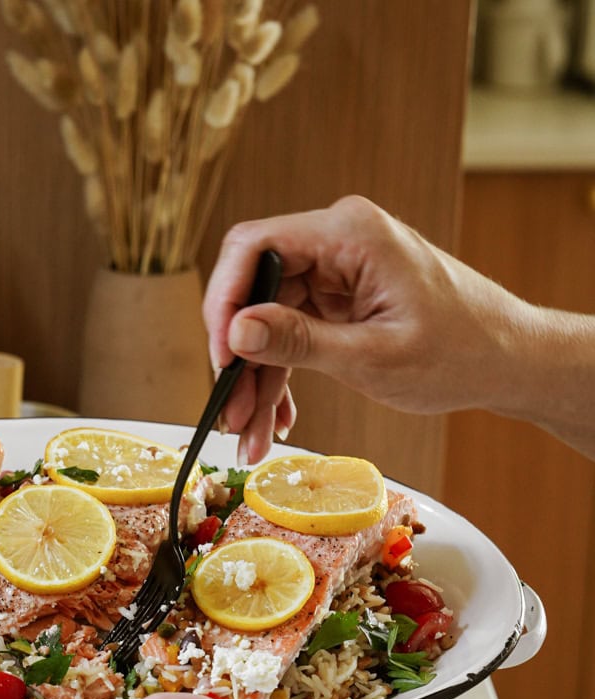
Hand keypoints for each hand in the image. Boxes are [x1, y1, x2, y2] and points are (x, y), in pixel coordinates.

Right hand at [205, 195, 535, 463]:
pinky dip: (282, 376)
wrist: (507, 360)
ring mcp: (339, 270)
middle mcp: (339, 242)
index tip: (220, 357)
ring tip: (250, 435)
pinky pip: (293, 333)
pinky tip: (277, 418)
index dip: (224, 302)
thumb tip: (236, 332)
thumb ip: (300, 342)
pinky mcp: (341, 298)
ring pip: (269, 321)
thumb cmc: (461, 352)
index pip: (254, 247)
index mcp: (350, 234)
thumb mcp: (373, 356)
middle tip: (230, 414)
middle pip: (256, 291)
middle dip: (239, 358)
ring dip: (257, 379)